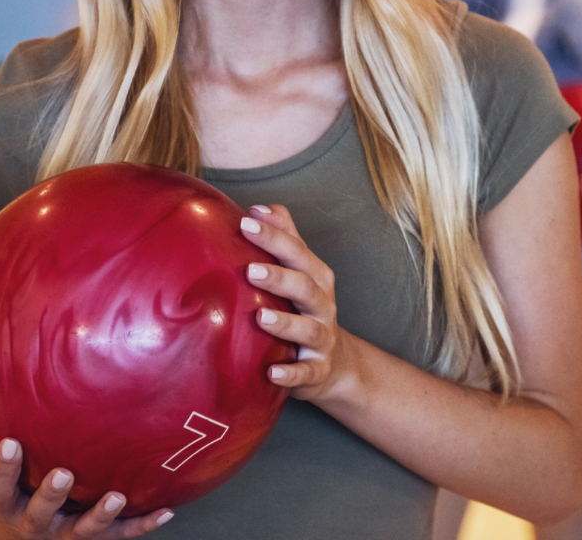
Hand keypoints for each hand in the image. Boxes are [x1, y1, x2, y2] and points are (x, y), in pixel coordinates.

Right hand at [0, 396, 172, 537]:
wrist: (19, 538)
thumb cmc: (4, 486)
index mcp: (5, 500)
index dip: (3, 467)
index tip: (11, 443)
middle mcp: (33, 522)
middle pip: (39, 513)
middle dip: (50, 495)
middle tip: (63, 473)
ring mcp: (65, 534)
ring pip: (83, 530)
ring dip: (101, 515)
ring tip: (119, 496)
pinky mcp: (94, 539)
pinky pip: (120, 535)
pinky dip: (142, 524)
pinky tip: (167, 508)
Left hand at [239, 204, 347, 401]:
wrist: (335, 362)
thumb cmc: (306, 307)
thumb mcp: (302, 270)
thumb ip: (285, 237)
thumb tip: (259, 207)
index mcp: (316, 277)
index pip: (296, 251)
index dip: (273, 236)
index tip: (246, 222)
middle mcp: (323, 305)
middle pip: (305, 286)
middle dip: (279, 277)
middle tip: (250, 270)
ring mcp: (322, 339)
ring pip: (307, 329)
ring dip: (285, 324)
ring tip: (259, 317)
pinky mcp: (317, 370)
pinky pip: (306, 373)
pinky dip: (291, 374)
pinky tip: (272, 373)